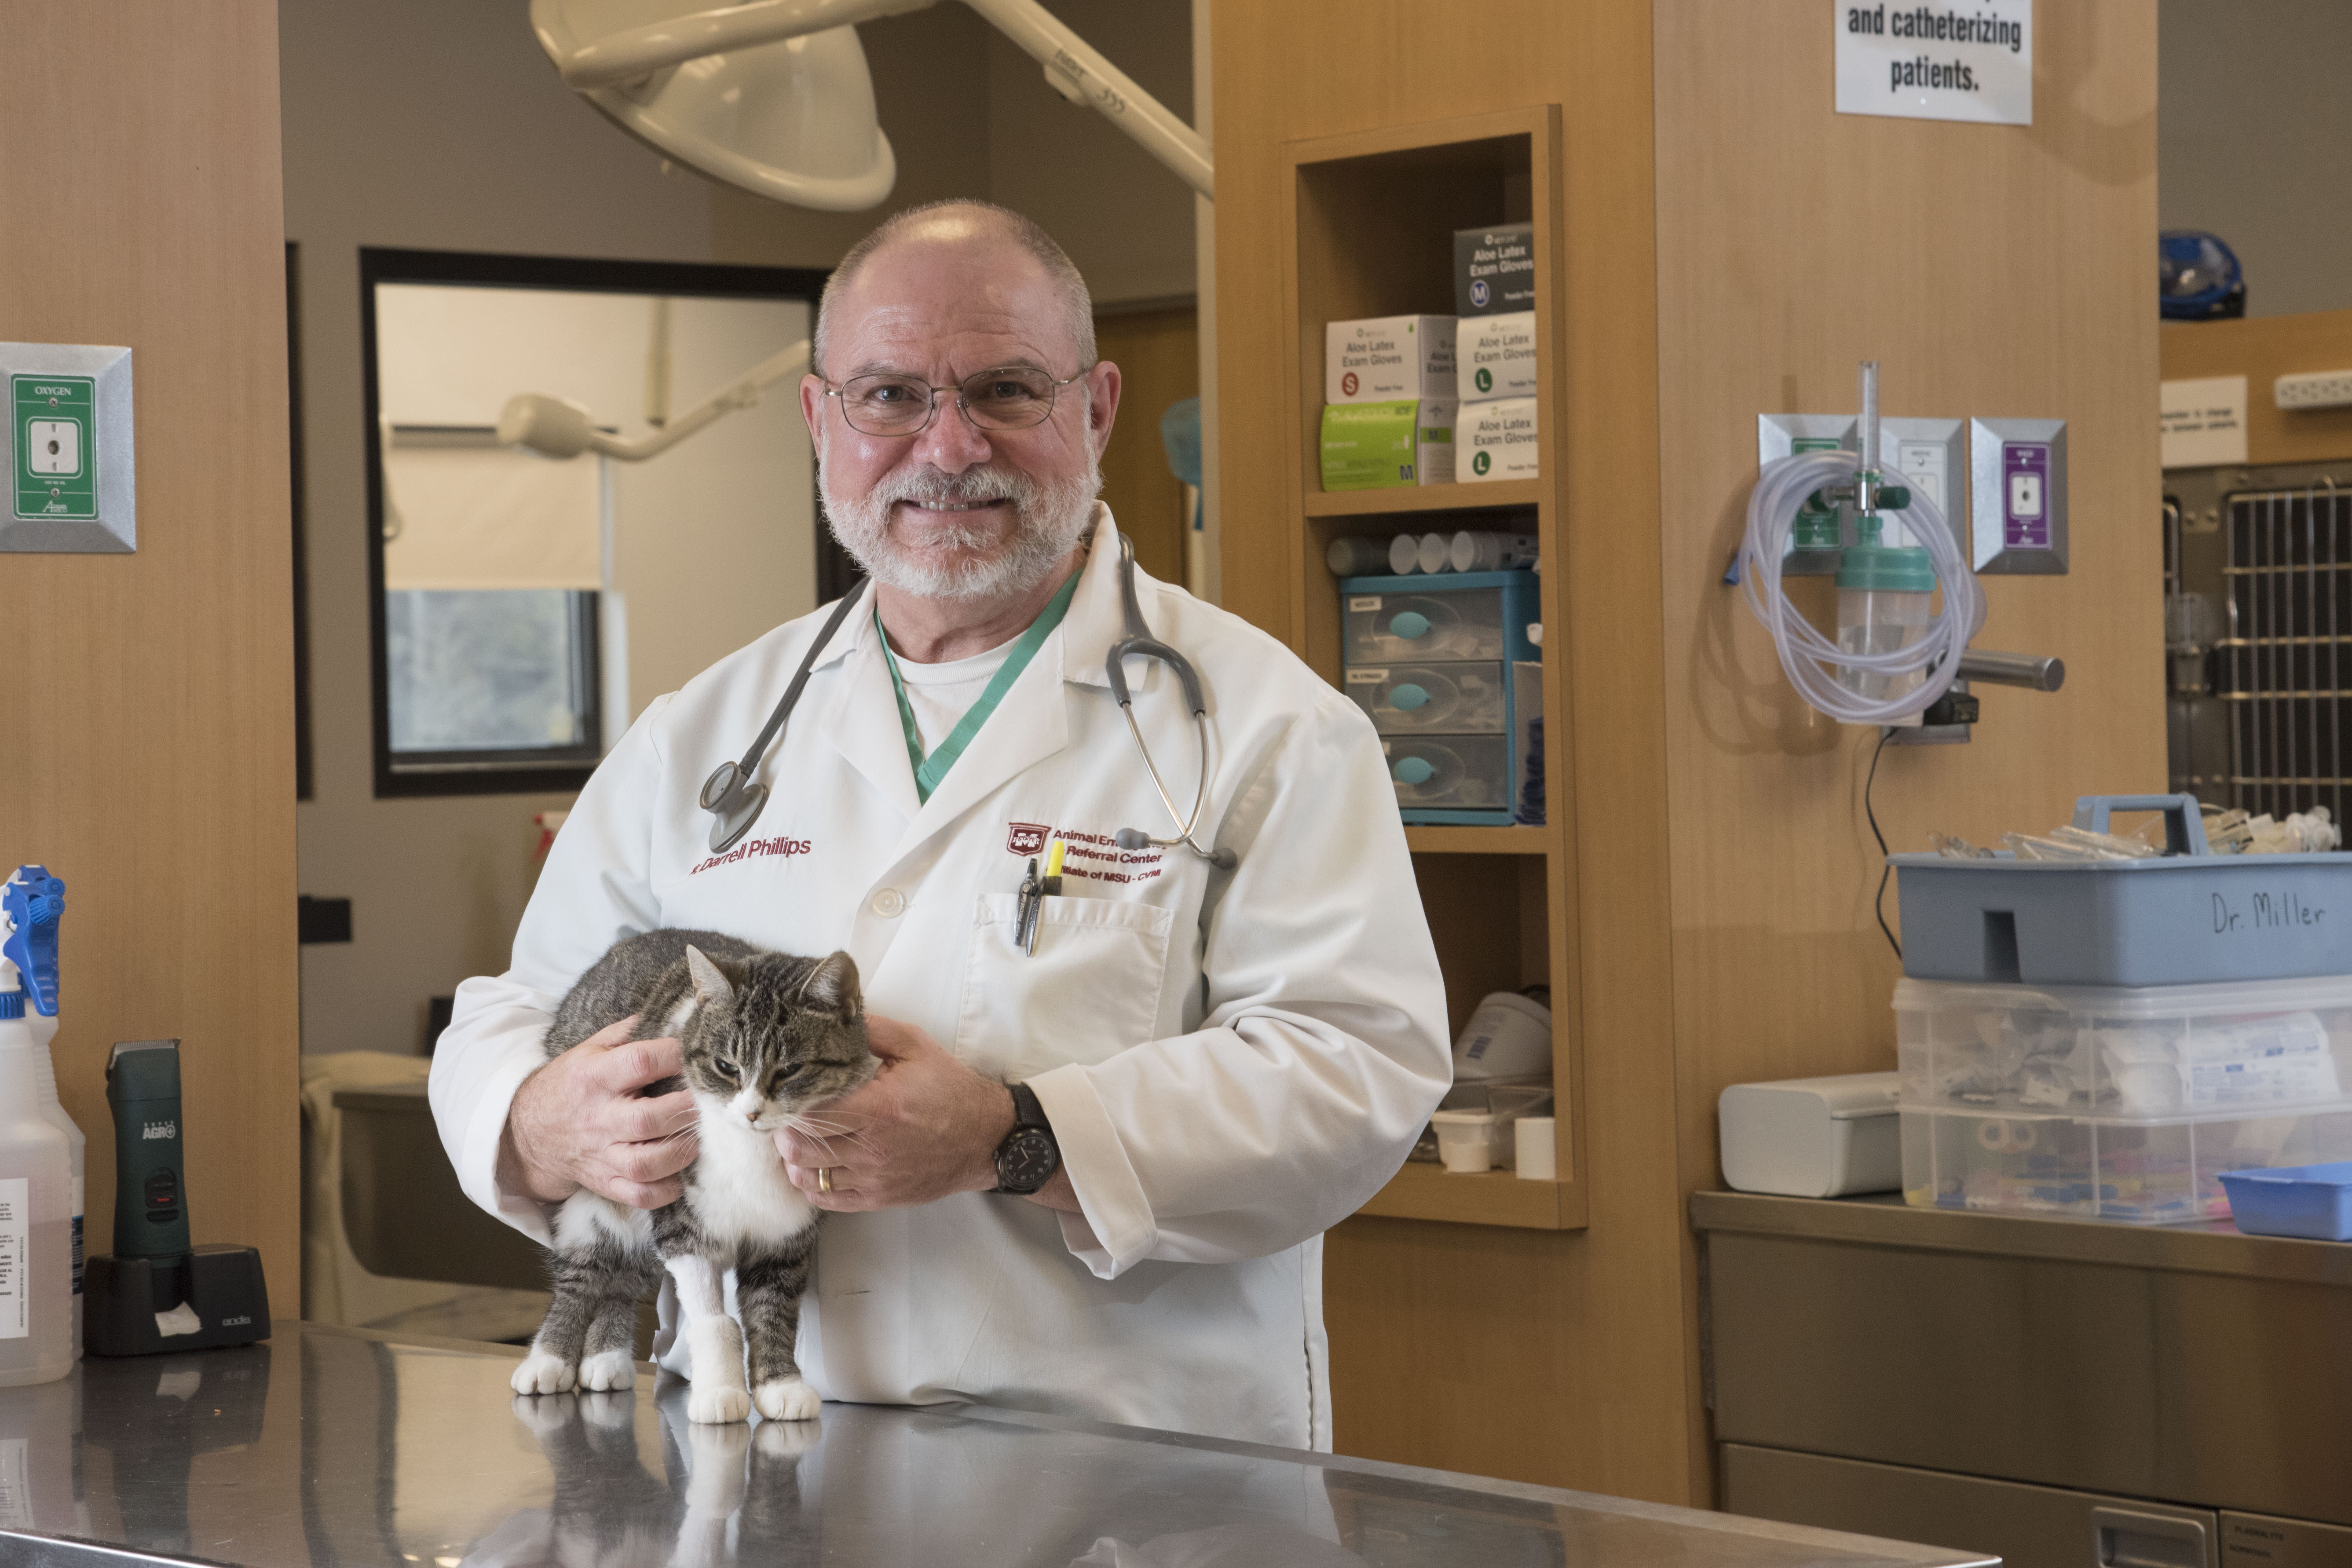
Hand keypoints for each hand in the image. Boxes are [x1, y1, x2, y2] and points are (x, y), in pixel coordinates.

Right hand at [500, 1015, 698, 1208]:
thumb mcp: (588, 1049)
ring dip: (680, 1154)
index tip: (698, 1052)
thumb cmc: (569, 1085)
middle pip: (647, 1119)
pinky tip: (681, 1177)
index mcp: (594, 1077)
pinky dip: (663, 1191)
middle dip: (685, 1111)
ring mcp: (601, 1154)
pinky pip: (637, 1194)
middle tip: (711, 1102)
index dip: (674, 1056)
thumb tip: (670, 1015)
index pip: (639, 1063)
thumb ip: (627, 1033)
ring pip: (645, 1163)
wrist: (527, 1132)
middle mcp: (598, 1117)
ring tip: (699, 1138)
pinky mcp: (604, 1181)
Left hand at [777, 1016, 1013, 1210]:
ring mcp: (873, 1178)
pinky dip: (813, 1184)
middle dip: (786, 1130)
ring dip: (794, 1158)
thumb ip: (873, 1030)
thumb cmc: (951, 1091)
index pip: (811, 1113)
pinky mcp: (878, 1198)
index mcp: (878, 1108)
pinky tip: (817, 1165)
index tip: (787, 1091)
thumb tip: (835, 1019)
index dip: (790, 1103)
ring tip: (801, 1139)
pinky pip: (827, 1199)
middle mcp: (871, 1148)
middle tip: (789, 1114)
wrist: (986, 1137)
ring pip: (807, 1176)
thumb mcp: (917, 1047)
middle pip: (800, 1148)